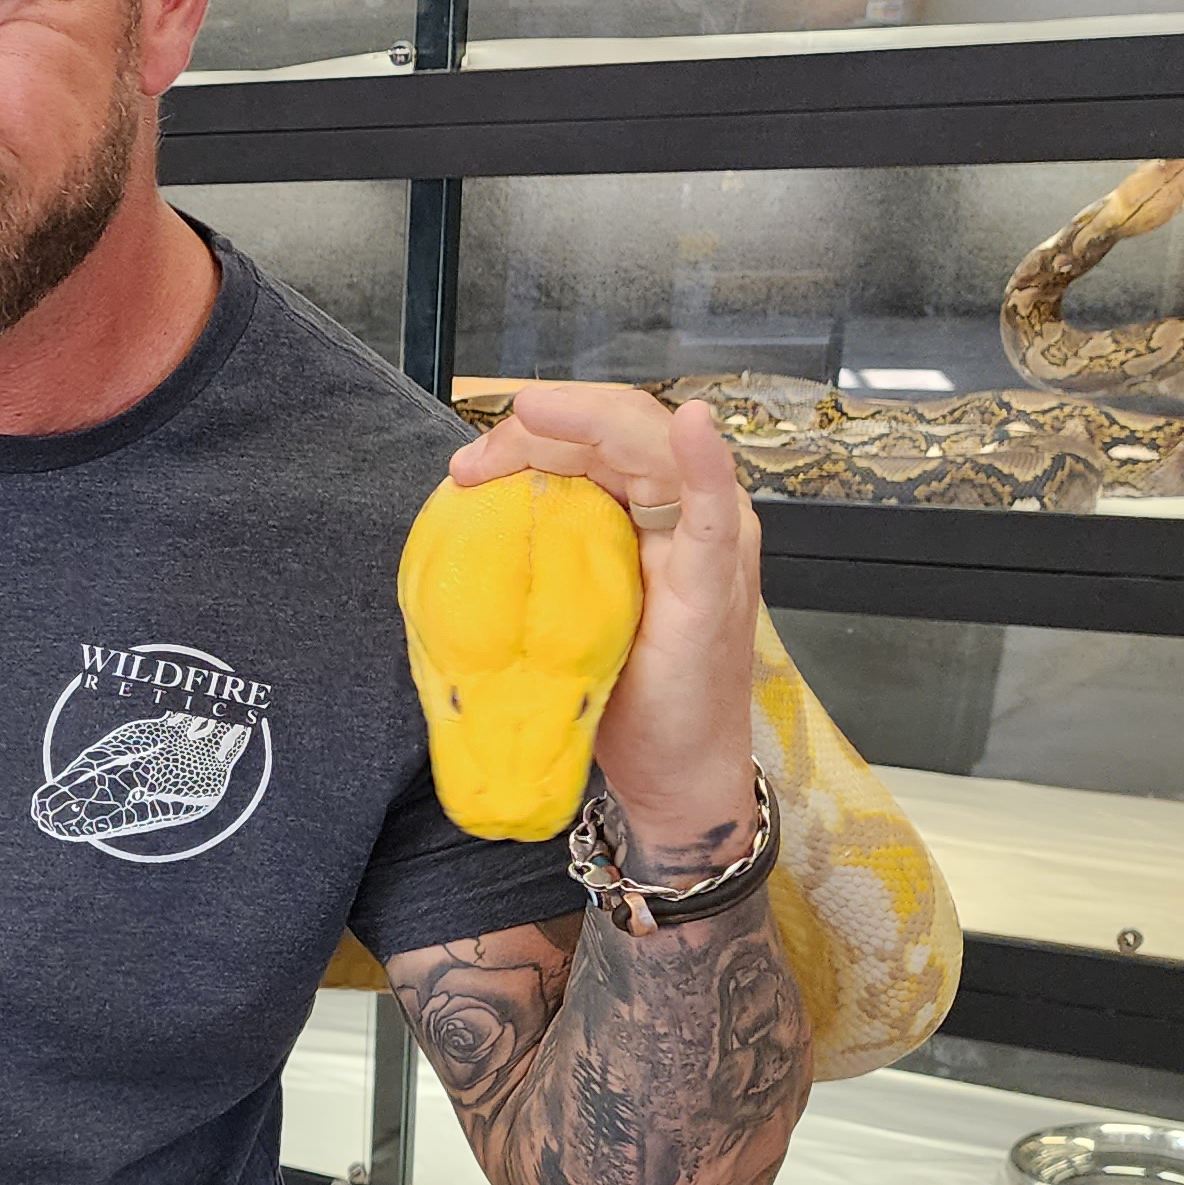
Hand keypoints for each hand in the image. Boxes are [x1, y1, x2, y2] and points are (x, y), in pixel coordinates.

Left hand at [448, 383, 762, 872]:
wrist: (671, 770)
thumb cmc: (622, 692)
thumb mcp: (566, 606)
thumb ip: (541, 553)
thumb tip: (469, 515)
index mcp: (648, 510)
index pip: (594, 438)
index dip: (529, 435)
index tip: (466, 466)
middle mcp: (685, 510)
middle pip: (618, 428)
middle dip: (541, 427)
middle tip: (474, 459)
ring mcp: (710, 539)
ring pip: (654, 445)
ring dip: (588, 422)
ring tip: (530, 414)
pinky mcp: (718, 581)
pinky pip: (715, 511)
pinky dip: (705, 464)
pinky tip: (695, 429)